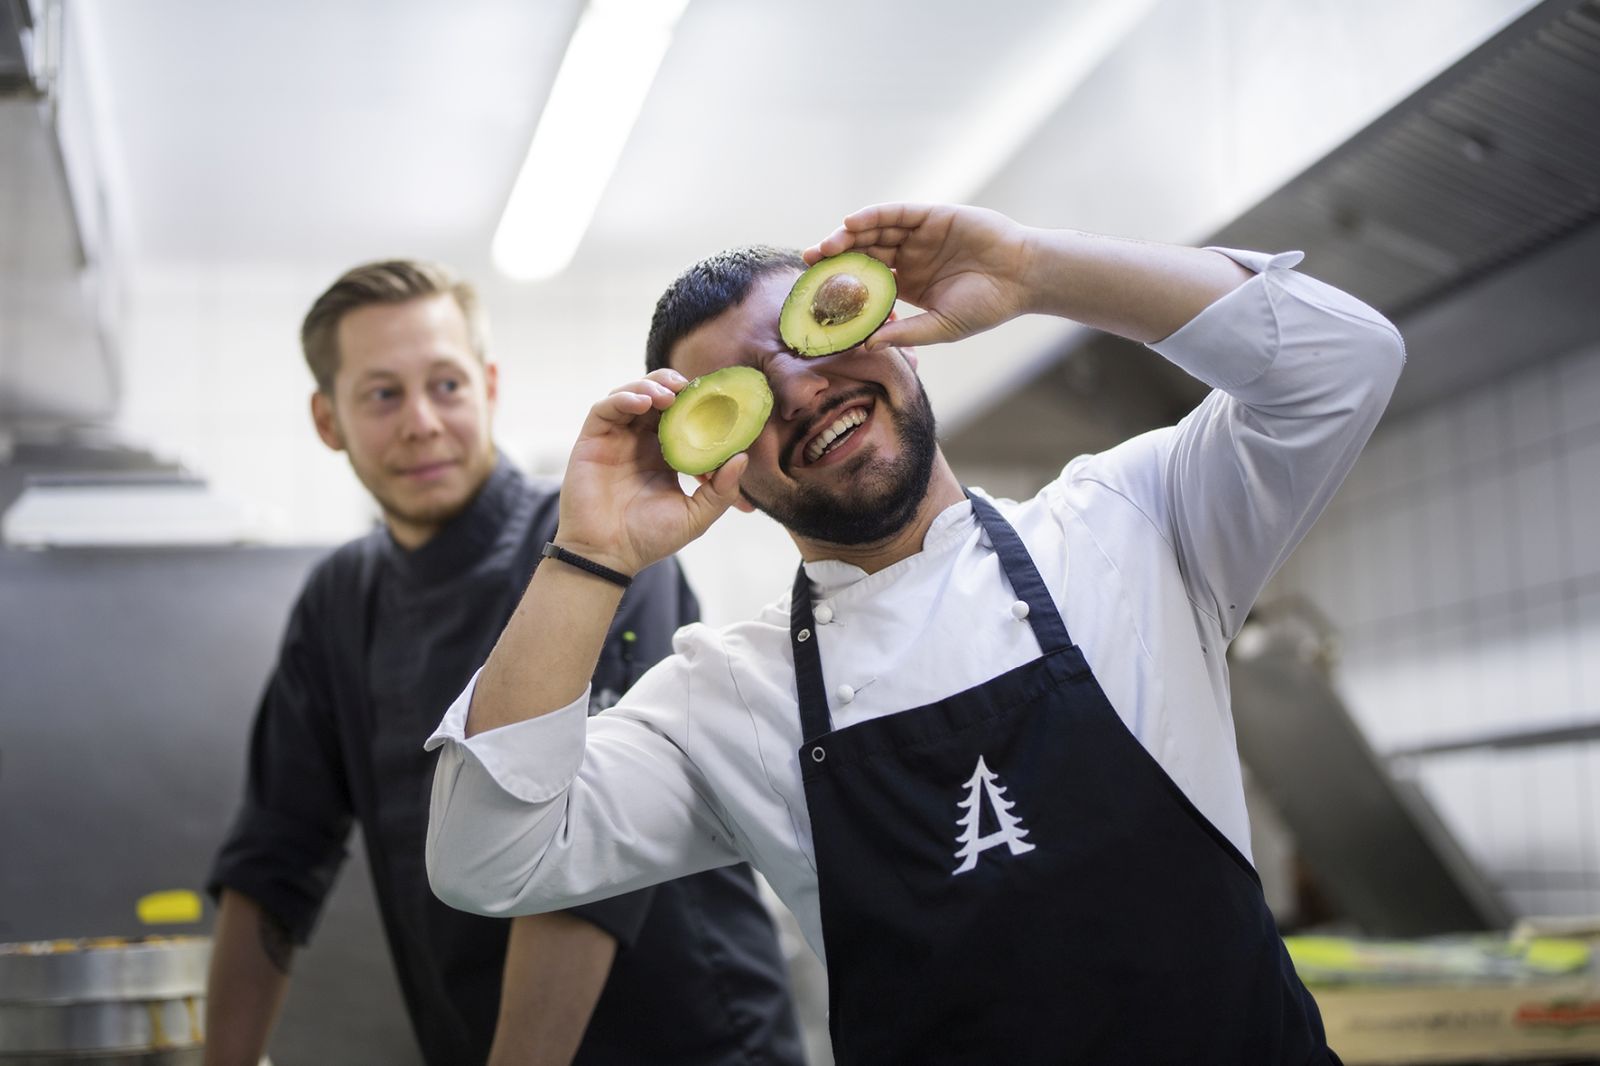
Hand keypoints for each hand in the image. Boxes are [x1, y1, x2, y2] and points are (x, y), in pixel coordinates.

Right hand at [555, 369, 746, 574]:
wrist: (608, 555)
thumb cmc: (649, 539)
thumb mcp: (696, 516)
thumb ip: (721, 490)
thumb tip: (742, 458)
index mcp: (665, 455)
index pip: (683, 417)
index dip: (699, 406)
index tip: (718, 402)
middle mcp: (640, 441)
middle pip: (658, 397)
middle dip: (675, 386)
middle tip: (692, 387)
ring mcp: (615, 438)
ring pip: (633, 395)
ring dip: (651, 386)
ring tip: (669, 395)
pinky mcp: (592, 439)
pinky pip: (606, 408)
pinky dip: (624, 398)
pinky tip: (643, 403)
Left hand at [804, 203, 1034, 349]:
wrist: (1023, 277)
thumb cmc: (987, 306)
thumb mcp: (940, 326)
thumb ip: (904, 332)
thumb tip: (865, 345)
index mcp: (907, 285)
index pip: (866, 283)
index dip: (842, 286)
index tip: (817, 295)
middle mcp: (908, 258)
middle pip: (863, 254)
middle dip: (835, 258)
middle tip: (809, 264)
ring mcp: (919, 236)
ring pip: (874, 232)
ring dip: (847, 237)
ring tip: (824, 247)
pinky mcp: (931, 215)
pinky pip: (896, 213)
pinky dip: (873, 216)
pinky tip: (851, 223)